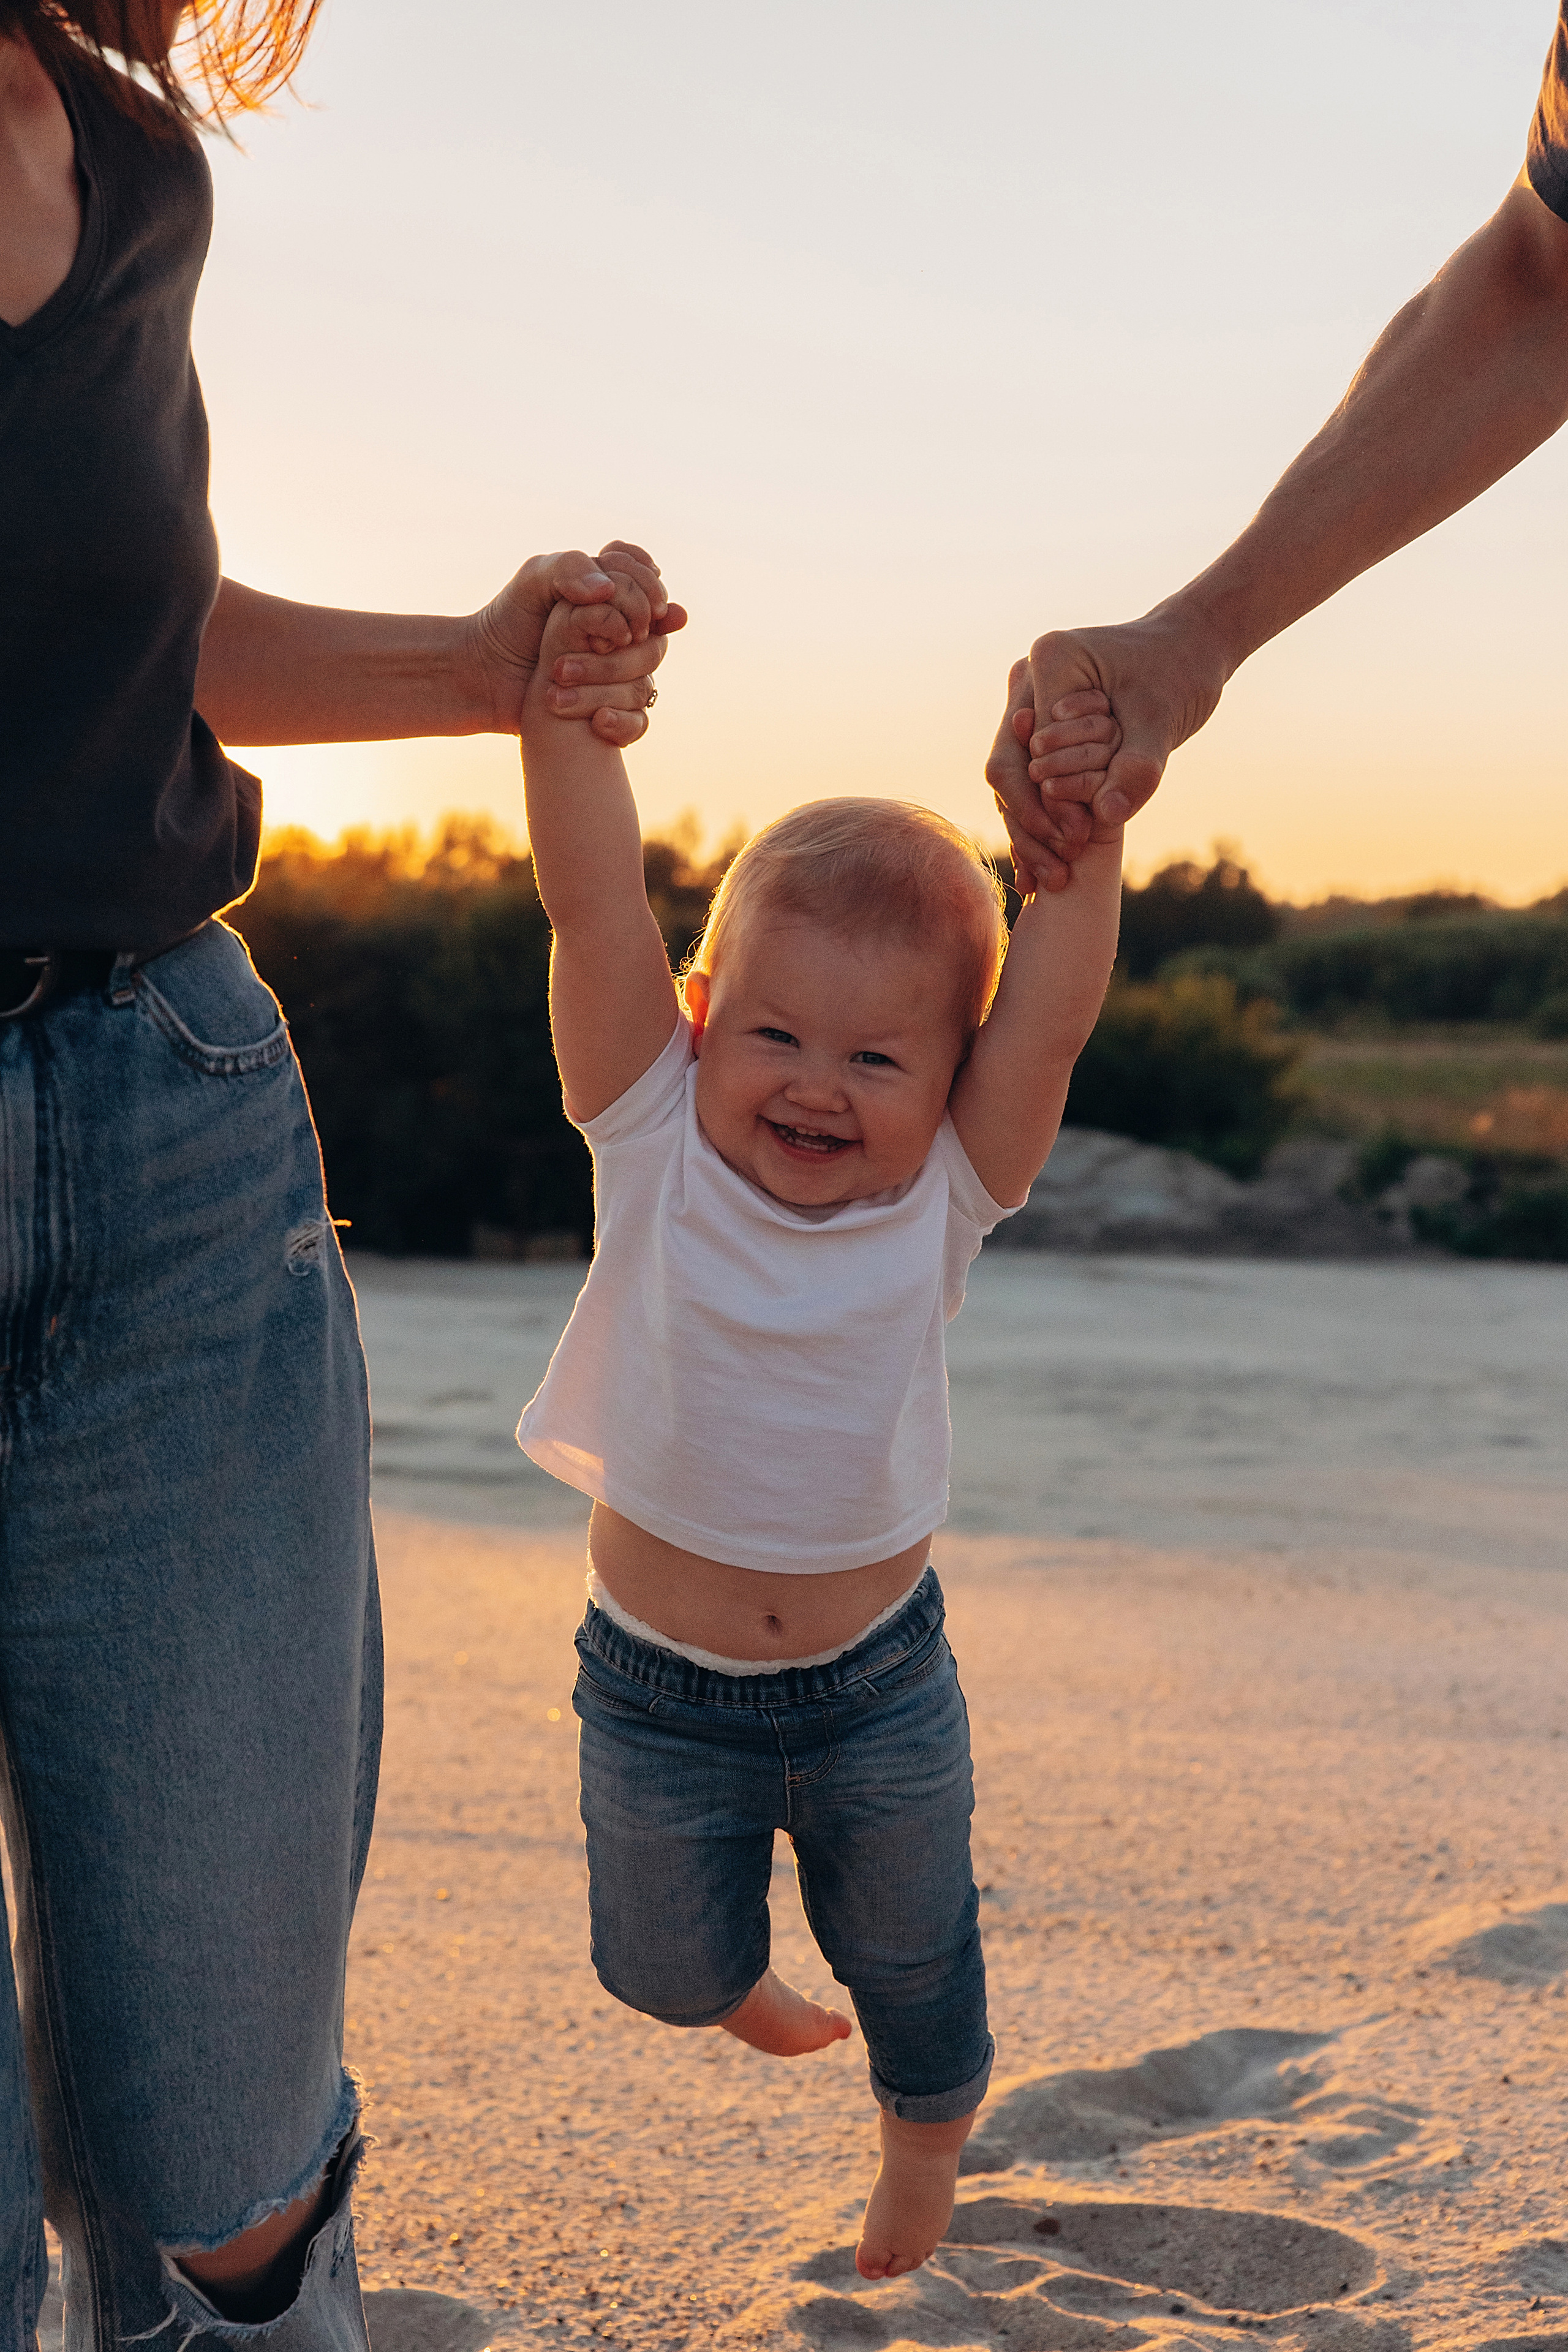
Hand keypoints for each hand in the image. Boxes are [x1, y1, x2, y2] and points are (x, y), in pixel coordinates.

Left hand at [463, 540, 687, 745]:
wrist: (482, 675)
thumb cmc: (508, 621)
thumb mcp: (534, 579)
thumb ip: (572, 568)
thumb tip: (609, 591)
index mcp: (610, 595)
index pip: (650, 581)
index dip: (646, 585)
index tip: (620, 595)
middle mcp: (622, 635)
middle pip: (656, 634)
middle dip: (625, 636)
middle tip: (594, 640)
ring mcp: (618, 676)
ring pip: (646, 679)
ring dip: (606, 676)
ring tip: (559, 673)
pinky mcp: (609, 711)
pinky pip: (638, 722)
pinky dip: (621, 721)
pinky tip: (596, 719)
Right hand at [984, 610, 1229, 890]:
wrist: (1191, 651)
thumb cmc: (1182, 672)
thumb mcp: (1163, 717)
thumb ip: (1138, 765)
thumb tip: (1107, 816)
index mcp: (1049, 663)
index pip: (1022, 749)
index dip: (1043, 803)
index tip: (1078, 838)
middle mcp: (1029, 684)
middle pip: (1009, 770)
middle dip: (1032, 825)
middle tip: (1060, 871)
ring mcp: (1031, 709)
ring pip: (1016, 784)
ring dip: (1033, 834)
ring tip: (1054, 880)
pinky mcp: (1043, 734)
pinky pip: (1033, 785)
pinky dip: (1041, 825)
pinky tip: (1044, 873)